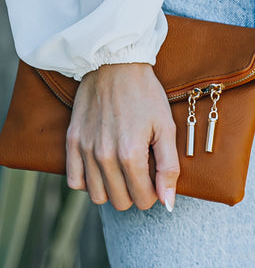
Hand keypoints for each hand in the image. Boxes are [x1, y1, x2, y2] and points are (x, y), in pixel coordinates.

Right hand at [66, 62, 179, 211]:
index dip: (154, 193)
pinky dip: (89, 181)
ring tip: (122, 170)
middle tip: (142, 171)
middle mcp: (104, 156)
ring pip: (97, 196)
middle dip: (135, 193)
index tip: (156, 178)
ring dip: (112, 189)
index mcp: (131, 154)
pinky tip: (102, 168)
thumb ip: (169, 168)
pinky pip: (74, 182)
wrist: (116, 64)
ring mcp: (85, 150)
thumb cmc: (145, 94)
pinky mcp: (72, 142)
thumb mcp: (166, 128)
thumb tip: (168, 202)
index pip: (143, 199)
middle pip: (120, 202)